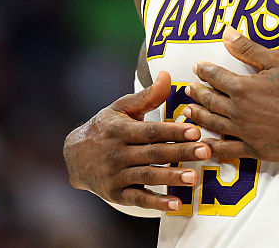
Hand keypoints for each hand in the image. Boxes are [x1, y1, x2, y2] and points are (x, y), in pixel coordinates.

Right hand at [63, 71, 212, 211]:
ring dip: (172, 177)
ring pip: (148, 176)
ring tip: (194, 177)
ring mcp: (116, 175)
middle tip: (205, 151)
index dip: (173, 131)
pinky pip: (138, 199)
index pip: (151, 131)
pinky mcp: (116, 194)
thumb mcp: (120, 108)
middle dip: (181, 152)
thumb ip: (147, 96)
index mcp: (121, 130)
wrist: (73, 156)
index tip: (195, 131)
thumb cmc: (105, 127)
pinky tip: (176, 204)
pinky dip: (156, 202)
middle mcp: (118, 153)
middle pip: (154, 153)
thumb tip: (167, 75)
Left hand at [184, 27, 278, 161]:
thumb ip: (249, 49)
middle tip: (188, 90)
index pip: (216, 77)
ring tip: (187, 113)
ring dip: (198, 117)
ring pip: (213, 124)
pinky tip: (203, 145)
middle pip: (210, 101)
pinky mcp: (253, 150)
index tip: (197, 67)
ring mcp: (244, 132)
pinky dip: (211, 147)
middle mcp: (238, 110)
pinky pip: (226, 150)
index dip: (204, 70)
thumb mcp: (278, 61)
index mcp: (243, 87)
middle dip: (197, 94)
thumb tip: (226, 33)